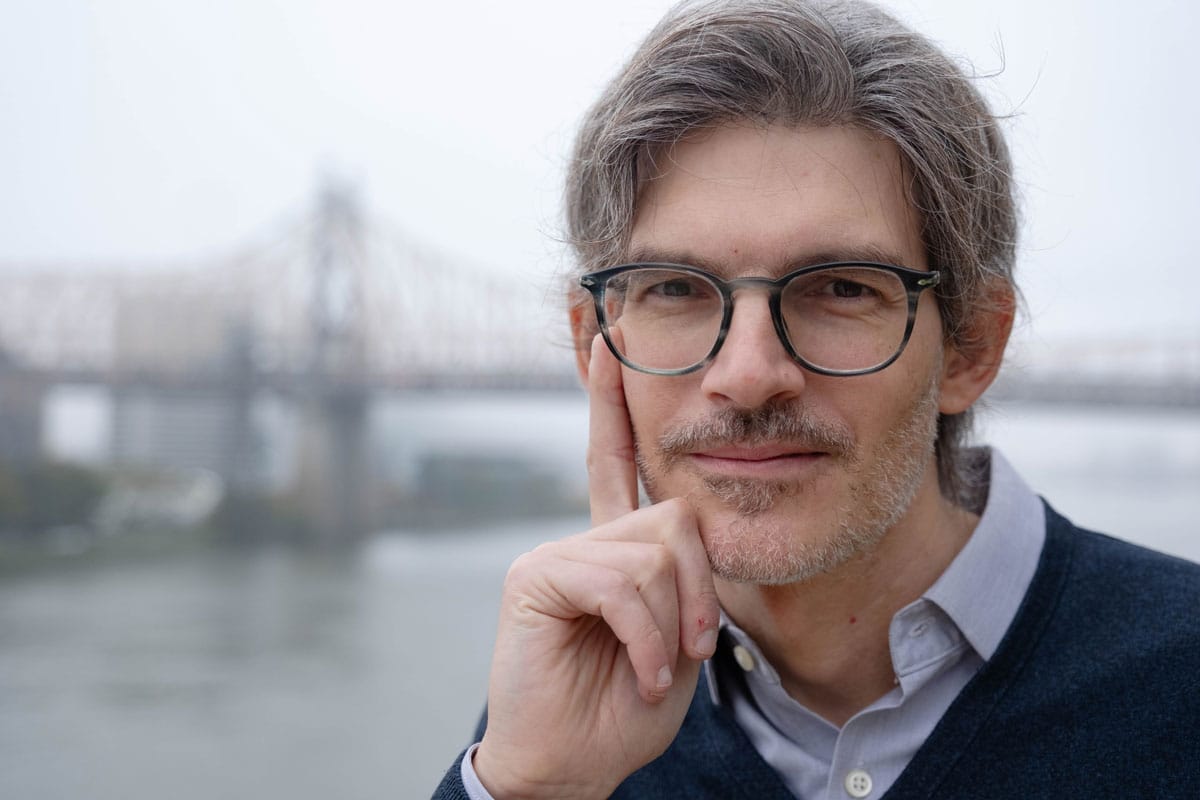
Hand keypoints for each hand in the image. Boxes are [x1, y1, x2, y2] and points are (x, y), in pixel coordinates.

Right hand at [472, 335, 719, 798]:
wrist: (575, 764)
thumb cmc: (625, 706)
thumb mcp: (678, 635)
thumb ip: (682, 574)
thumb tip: (685, 521)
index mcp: (615, 547)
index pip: (618, 461)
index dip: (614, 403)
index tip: (613, 341)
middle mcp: (584, 539)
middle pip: (674, 516)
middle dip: (702, 590)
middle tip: (693, 647)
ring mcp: (556, 553)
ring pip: (654, 554)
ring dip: (673, 626)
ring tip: (653, 669)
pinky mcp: (536, 577)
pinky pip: (620, 582)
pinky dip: (646, 639)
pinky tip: (637, 674)